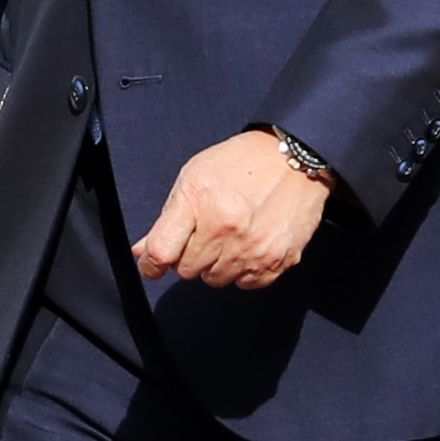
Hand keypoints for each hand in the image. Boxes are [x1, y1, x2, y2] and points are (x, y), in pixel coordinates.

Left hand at [133, 129, 330, 289]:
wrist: (297, 157)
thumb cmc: (243, 162)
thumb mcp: (194, 176)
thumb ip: (167, 218)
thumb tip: (142, 251)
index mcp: (201, 202)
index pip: (161, 253)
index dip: (151, 263)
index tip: (154, 263)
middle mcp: (227, 228)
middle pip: (187, 271)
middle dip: (190, 256)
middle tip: (205, 233)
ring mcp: (254, 247)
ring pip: (216, 280)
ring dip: (217, 264)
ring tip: (231, 236)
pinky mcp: (278, 259)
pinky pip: (246, 283)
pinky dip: (244, 270)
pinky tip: (250, 244)